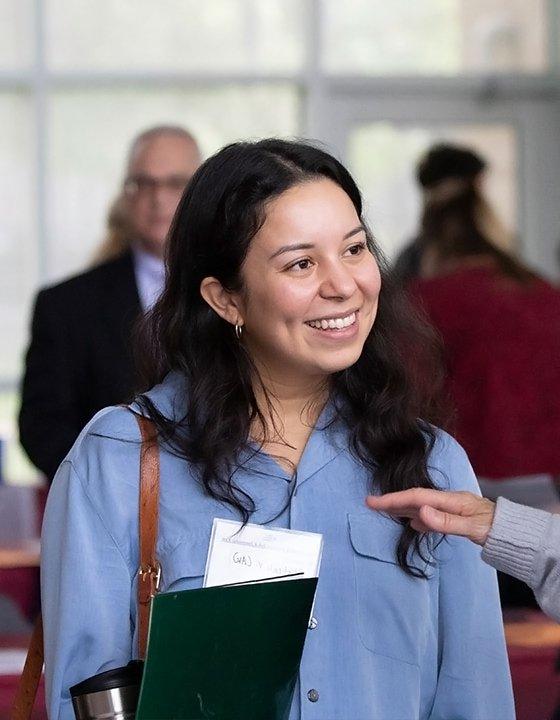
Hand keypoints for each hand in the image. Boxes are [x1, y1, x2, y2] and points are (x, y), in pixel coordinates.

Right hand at [366, 488, 495, 545]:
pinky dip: (415, 517)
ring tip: (384, 510)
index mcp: (449, 500)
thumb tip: (419, 512)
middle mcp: (447, 500)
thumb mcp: (472, 527)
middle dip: (391, 501)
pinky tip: (411, 522)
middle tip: (369, 503)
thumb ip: (445, 521)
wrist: (513, 531)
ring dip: (401, 508)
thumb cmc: (495, 529)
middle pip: (414, 499)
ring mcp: (450, 507)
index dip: (393, 499)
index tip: (373, 502)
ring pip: (420, 506)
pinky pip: (429, 514)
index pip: (415, 497)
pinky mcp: (453, 516)